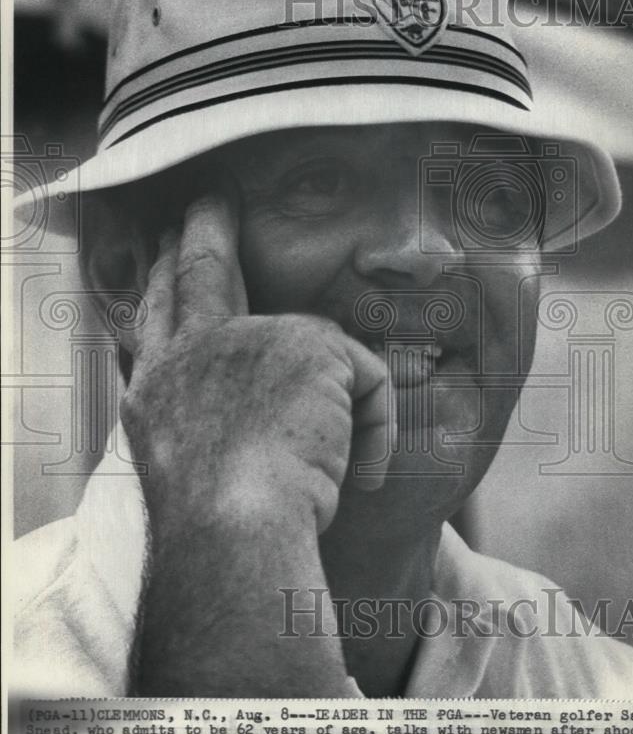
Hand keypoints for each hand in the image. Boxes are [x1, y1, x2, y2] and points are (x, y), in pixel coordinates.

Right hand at [122, 193, 390, 541]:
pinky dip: (374, 432)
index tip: (161, 256)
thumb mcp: (188, 468)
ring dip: (346, 372)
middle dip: (198, 234)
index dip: (160, 287)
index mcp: (158, 390)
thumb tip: (242, 400)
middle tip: (204, 202)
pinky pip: (367, 382)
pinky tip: (364, 471)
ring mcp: (244, 340)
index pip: (157, 322)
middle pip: (194, 276)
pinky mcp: (306, 345)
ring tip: (357, 415)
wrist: (231, 530)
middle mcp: (189, 354)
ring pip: (314, 342)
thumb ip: (204, 421)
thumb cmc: (217, 527)